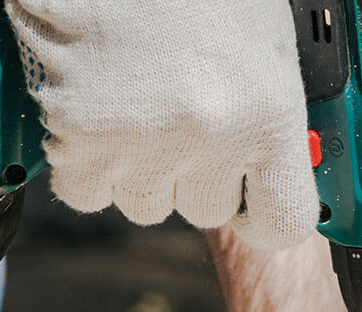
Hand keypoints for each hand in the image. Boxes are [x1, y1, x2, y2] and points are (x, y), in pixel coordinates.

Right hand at [5, 0, 317, 248]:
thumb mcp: (263, 40)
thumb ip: (264, 114)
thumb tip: (261, 174)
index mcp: (270, 109)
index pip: (282, 221)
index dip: (263, 217)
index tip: (251, 205)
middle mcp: (211, 135)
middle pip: (205, 210)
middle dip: (193, 174)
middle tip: (179, 114)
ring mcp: (142, 139)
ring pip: (143, 205)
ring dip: (138, 170)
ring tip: (135, 101)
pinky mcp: (79, 132)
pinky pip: (84, 192)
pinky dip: (84, 165)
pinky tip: (94, 114)